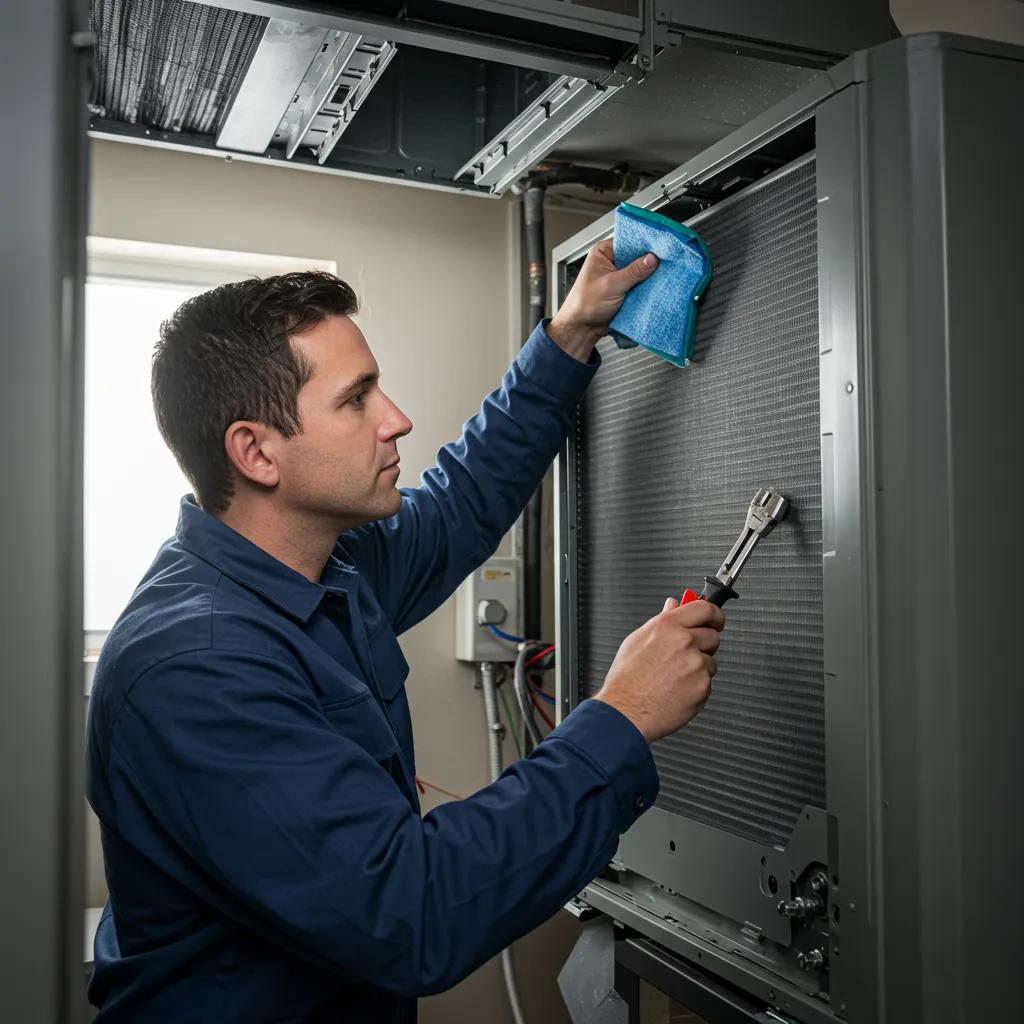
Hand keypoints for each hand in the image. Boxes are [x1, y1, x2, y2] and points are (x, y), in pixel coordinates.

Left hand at [546, 238, 657, 361]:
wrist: (582, 328)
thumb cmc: (584, 304)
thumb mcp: (611, 285)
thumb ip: (633, 271)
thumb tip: (652, 259)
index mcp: (603, 252)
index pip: (628, 241)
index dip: (644, 243)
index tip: (661, 247)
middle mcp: (611, 261)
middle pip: (636, 256)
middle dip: (649, 261)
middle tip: (665, 263)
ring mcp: (618, 275)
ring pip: (639, 271)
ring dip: (648, 276)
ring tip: (663, 275)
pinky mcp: (624, 289)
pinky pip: (639, 284)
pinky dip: (646, 287)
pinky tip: (656, 287)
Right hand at [593, 597, 723, 742]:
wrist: (626, 712)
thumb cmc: (627, 679)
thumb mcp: (638, 639)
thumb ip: (662, 619)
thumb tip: (674, 605)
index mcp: (668, 626)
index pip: (705, 608)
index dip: (713, 614)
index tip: (714, 619)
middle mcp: (684, 642)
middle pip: (713, 635)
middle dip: (704, 644)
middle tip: (686, 654)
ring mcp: (696, 665)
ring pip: (710, 661)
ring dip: (699, 668)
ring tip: (673, 676)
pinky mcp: (703, 686)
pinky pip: (707, 682)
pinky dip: (696, 686)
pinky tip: (676, 689)